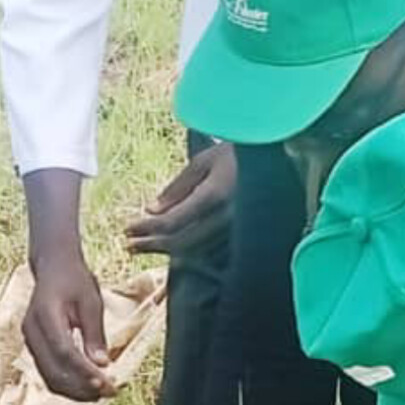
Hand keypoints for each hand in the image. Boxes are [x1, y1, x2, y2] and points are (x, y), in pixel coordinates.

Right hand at [23, 244, 114, 400]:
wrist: (53, 268)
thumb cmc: (74, 281)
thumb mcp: (91, 301)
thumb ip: (94, 333)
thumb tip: (102, 364)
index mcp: (45, 314)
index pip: (64, 351)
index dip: (83, 371)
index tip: (105, 383)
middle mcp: (31, 330)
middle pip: (53, 370)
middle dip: (82, 387)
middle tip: (109, 392)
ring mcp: (30, 340)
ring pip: (49, 376)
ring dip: (75, 390)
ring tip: (101, 393)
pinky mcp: (34, 347)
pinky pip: (48, 372)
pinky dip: (68, 383)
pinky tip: (88, 385)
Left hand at [125, 143, 235, 258]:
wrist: (277, 159)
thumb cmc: (237, 153)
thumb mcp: (203, 162)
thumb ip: (178, 188)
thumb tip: (152, 210)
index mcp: (215, 196)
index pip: (173, 222)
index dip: (147, 228)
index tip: (127, 228)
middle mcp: (227, 218)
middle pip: (182, 241)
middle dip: (152, 245)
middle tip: (128, 244)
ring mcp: (237, 230)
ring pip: (196, 250)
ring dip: (167, 250)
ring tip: (143, 247)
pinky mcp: (243, 236)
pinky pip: (210, 250)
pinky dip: (187, 251)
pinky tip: (172, 250)